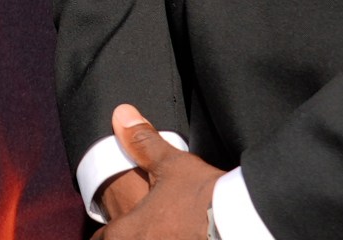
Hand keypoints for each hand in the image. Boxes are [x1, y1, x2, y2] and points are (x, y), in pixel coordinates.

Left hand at [99, 104, 222, 238]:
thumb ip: (143, 142)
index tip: (116, 226)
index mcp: (126, 233)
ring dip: (151, 237)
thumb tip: (122, 114)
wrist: (240, 225)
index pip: (102, 239)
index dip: (109, 232)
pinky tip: (183, 235)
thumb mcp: (171, 165)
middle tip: (144, 222)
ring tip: (166, 230)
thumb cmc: (203, 200)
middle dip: (130, 235)